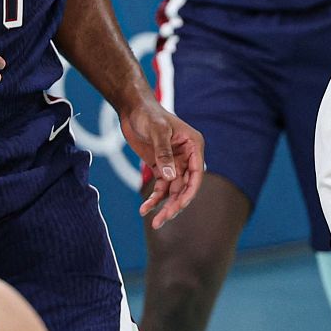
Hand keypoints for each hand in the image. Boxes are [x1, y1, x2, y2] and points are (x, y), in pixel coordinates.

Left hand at [124, 97, 204, 225]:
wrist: (133, 108)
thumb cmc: (148, 113)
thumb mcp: (157, 130)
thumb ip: (163, 153)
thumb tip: (170, 177)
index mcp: (194, 146)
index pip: (197, 174)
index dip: (190, 192)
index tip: (179, 206)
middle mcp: (187, 157)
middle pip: (185, 187)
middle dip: (175, 204)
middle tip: (163, 220)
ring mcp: (174, 163)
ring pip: (173, 191)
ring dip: (164, 206)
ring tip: (154, 221)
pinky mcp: (161, 167)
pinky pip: (161, 188)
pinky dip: (154, 199)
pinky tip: (144, 209)